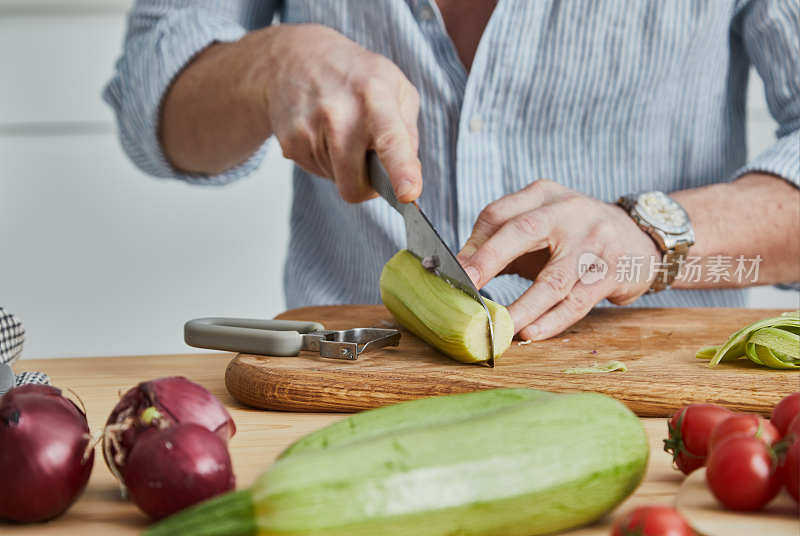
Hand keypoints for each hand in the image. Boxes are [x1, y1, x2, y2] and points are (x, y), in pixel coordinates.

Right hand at [255, 24, 421, 202]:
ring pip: (336, 181)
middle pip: (355, 184)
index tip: (408, 194)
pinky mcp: (289, 143)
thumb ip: (408, 133)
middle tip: (368, 159)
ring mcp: (309, 129)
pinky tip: (322, 132)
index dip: (401, 171)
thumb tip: (409, 175)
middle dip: (365, 184)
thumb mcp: (396, 88)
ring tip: (339, 130)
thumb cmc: (354, 76)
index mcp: (375, 96)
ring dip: (344, 166)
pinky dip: (325, 161)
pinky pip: (317, 172)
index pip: (391, 141)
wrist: (295, 58)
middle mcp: (339, 114)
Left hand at [457, 180, 659, 339]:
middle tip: (465, 286)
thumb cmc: (574, 236)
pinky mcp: (612, 271)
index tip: (452, 271)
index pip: (499, 213)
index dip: (473, 243)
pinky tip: (532, 333)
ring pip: (554, 278)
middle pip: (523, 231)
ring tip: (500, 327)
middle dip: (489, 259)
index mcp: (543, 195)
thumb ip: (501, 243)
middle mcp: (569, 211)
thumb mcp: (540, 226)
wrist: (639, 237)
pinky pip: (578, 301)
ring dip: (523, 306)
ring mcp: (595, 240)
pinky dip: (552, 320)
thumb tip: (457, 271)